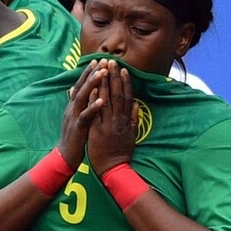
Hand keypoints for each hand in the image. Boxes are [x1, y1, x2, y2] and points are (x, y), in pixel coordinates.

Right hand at [56, 59, 107, 168]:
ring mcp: (74, 117)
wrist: (65, 156)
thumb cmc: (73, 137)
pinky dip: (92, 107)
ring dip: (93, 84)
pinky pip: (85, 116)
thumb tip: (71, 88)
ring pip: (82, 97)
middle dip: (92, 73)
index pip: (81, 85)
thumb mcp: (73, 117)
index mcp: (73, 106)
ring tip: (102, 73)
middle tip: (102, 60)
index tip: (98, 61)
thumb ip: (74, 102)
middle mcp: (72, 108)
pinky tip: (101, 100)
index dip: (89, 73)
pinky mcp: (77, 128)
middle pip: (82, 87)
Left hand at [87, 60, 138, 175]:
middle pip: (117, 94)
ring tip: (103, 69)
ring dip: (105, 84)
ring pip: (107, 100)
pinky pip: (96, 112)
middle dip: (114, 77)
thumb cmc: (121, 152)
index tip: (123, 69)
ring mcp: (108, 124)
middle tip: (111, 62)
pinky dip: (95, 100)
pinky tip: (93, 88)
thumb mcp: (132, 135)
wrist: (113, 168)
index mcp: (126, 120)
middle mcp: (118, 119)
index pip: (127, 96)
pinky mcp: (97, 130)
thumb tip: (136, 105)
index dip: (125, 82)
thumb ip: (133, 119)